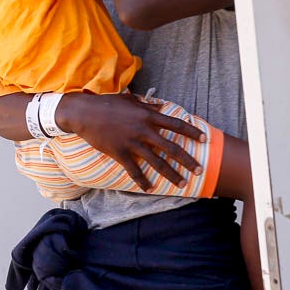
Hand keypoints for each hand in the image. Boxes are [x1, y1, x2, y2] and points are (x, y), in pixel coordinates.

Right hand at [59, 92, 204, 188]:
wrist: (85, 113)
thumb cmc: (107, 104)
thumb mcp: (130, 100)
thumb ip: (147, 105)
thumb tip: (161, 106)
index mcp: (148, 116)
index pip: (176, 125)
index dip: (192, 132)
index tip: (205, 139)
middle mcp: (144, 130)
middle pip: (171, 148)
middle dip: (188, 160)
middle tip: (200, 170)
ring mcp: (132, 143)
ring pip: (157, 162)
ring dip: (171, 175)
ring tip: (182, 184)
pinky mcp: (120, 153)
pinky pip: (134, 170)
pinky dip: (142, 181)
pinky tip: (149, 189)